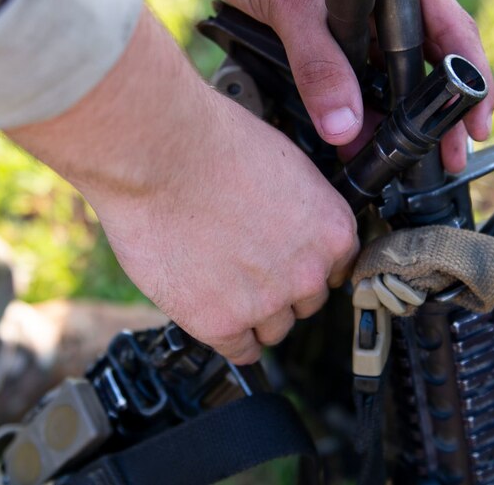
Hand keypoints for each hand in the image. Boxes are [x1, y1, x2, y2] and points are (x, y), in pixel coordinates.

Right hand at [7, 11, 358, 362]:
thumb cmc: (210, 142)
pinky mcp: (220, 322)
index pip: (335, 270)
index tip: (285, 261)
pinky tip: (214, 316)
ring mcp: (266, 302)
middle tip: (244, 265)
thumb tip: (291, 226)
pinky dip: (226, 336)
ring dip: (251, 313)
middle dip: (278, 287)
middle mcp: (308, 272)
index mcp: (332, 229)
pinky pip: (239, 350)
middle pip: (305, 303)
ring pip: (272, 330)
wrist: (158, 152)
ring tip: (220, 281)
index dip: (303, 263)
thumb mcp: (283, 163)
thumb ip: (298, 209)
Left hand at [88, 0, 493, 171]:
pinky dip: (351, 97)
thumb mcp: (292, 2)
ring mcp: (350, 7)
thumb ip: (319, 64)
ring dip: (390, 110)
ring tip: (396, 156)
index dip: (471, 81)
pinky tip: (348, 127)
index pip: (451, 32)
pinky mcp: (317, 18)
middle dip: (436, 111)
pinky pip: (346, 66)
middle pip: (424, 58)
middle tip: (444, 159)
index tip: (475, 126)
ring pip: (383, 67)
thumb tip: (345, 127)